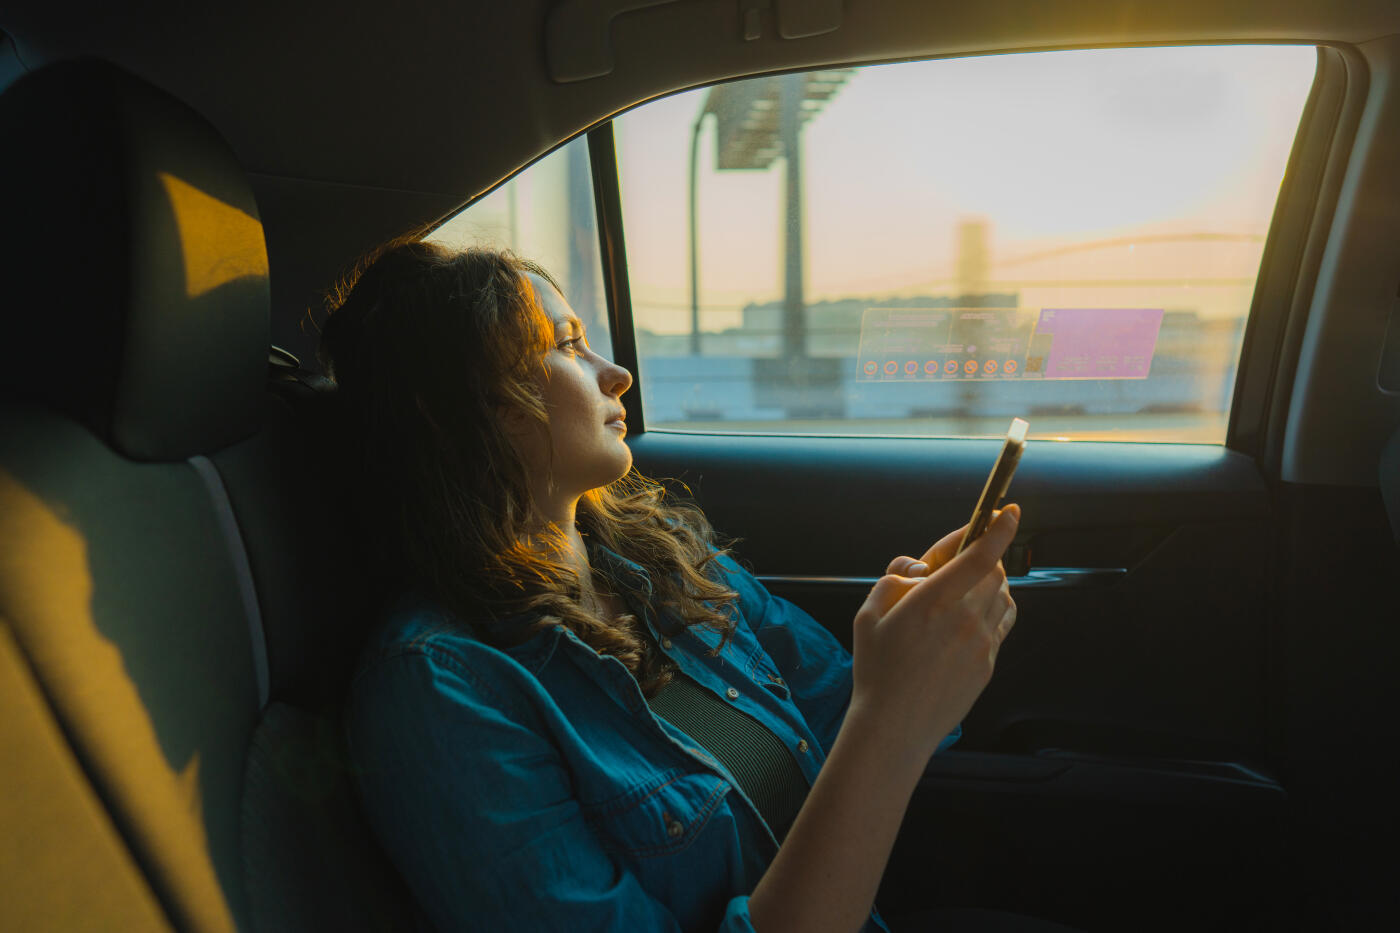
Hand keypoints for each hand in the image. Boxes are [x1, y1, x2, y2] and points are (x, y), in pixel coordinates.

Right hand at [848, 505, 1019, 760]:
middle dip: (983, 556)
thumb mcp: (868, 615)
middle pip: (995, 571)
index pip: (980, 554)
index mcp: (934, 600)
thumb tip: (918, 568)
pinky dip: (994, 609)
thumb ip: (894, 580)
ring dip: (989, 582)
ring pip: (1002, 596)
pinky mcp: (988, 663)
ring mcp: (981, 643)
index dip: (998, 529)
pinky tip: (972, 616)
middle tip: (959, 561)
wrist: (894, 726)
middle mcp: (965, 618)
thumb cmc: (876, 669)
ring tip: (963, 590)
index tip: (1008, 513)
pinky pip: (1002, 623)